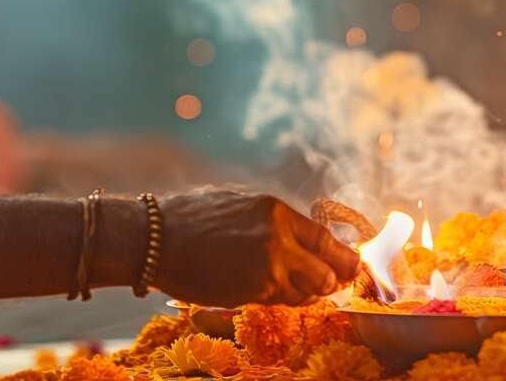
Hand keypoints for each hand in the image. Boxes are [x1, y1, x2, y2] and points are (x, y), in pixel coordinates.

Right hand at [153, 190, 359, 307]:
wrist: (154, 239)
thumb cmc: (190, 219)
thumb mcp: (240, 205)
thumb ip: (273, 222)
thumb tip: (302, 238)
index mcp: (276, 212)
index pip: (325, 239)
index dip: (343, 257)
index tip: (352, 266)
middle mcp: (278, 238)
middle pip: (325, 272)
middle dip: (330, 283)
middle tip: (330, 286)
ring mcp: (266, 267)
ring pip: (304, 292)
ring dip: (303, 294)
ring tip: (289, 287)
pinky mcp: (250, 291)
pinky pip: (278, 301)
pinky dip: (277, 299)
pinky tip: (262, 289)